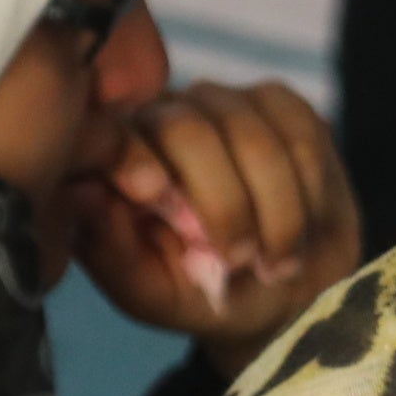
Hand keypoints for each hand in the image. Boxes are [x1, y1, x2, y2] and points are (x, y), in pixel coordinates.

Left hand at [69, 81, 365, 376]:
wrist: (283, 291)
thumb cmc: (202, 294)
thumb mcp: (150, 292)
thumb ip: (111, 251)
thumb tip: (85, 195)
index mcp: (114, 154)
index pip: (121, 138)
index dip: (149, 172)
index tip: (181, 231)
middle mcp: (160, 114)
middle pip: (189, 130)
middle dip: (225, 205)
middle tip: (239, 262)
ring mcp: (222, 101)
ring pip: (255, 137)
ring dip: (277, 210)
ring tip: (278, 261)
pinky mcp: (279, 102)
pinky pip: (303, 134)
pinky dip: (309, 191)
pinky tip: (305, 225)